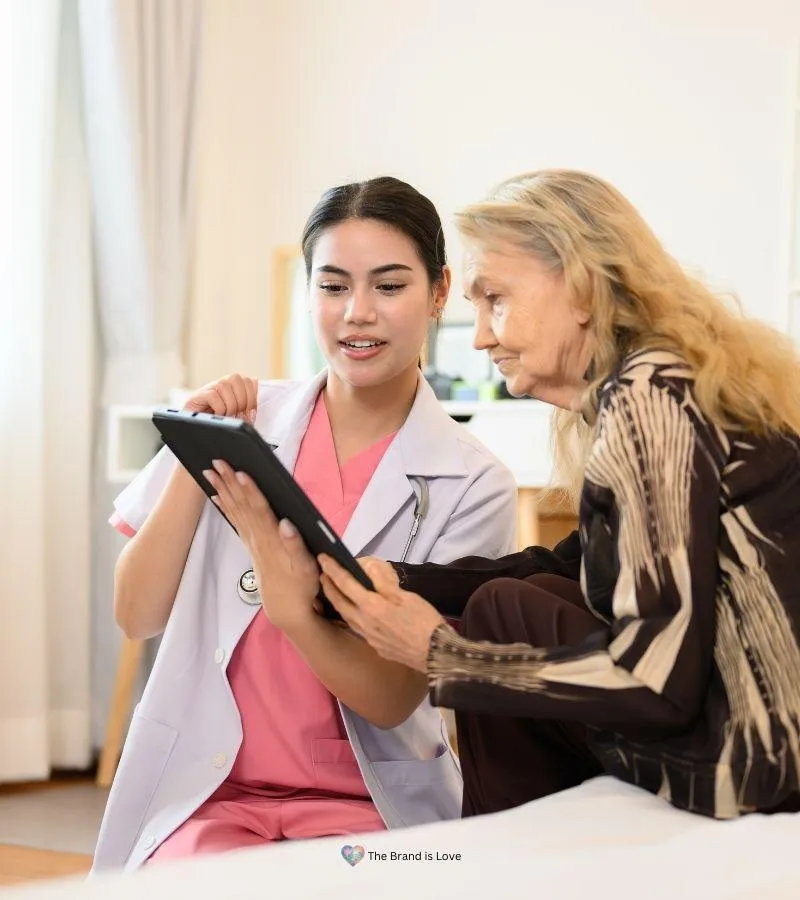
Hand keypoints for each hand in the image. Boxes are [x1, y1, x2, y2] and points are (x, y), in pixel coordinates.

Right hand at [184, 373, 258, 423]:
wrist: (198, 427)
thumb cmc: (220, 421)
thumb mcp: (238, 414)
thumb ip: (248, 406)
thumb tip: (254, 397)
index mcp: (234, 385)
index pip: (249, 381)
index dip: (252, 399)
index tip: (248, 413)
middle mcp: (223, 382)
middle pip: (239, 380)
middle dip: (241, 402)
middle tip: (236, 415)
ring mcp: (210, 387)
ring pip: (225, 387)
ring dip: (229, 406)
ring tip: (225, 415)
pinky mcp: (199, 395)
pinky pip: (214, 396)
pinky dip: (219, 408)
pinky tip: (216, 414)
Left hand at [203, 460, 321, 630]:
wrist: (287, 607)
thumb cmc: (301, 584)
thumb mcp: (306, 567)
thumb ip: (295, 545)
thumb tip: (286, 523)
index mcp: (272, 540)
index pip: (259, 510)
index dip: (250, 491)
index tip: (240, 472)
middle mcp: (258, 538)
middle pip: (242, 505)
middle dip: (229, 482)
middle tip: (217, 462)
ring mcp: (251, 540)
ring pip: (235, 510)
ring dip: (222, 490)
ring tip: (210, 472)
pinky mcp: (250, 544)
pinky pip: (234, 520)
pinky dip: (224, 506)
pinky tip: (216, 495)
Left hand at [318, 555, 444, 672]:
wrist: (435, 654)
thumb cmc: (424, 621)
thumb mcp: (406, 596)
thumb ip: (384, 582)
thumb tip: (367, 567)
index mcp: (372, 607)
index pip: (345, 584)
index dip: (333, 569)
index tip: (322, 558)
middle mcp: (364, 623)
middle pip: (339, 602)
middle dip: (328, 587)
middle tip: (323, 575)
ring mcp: (368, 637)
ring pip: (345, 616)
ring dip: (336, 602)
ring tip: (333, 592)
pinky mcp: (375, 646)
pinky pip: (356, 627)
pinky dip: (349, 615)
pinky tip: (354, 613)